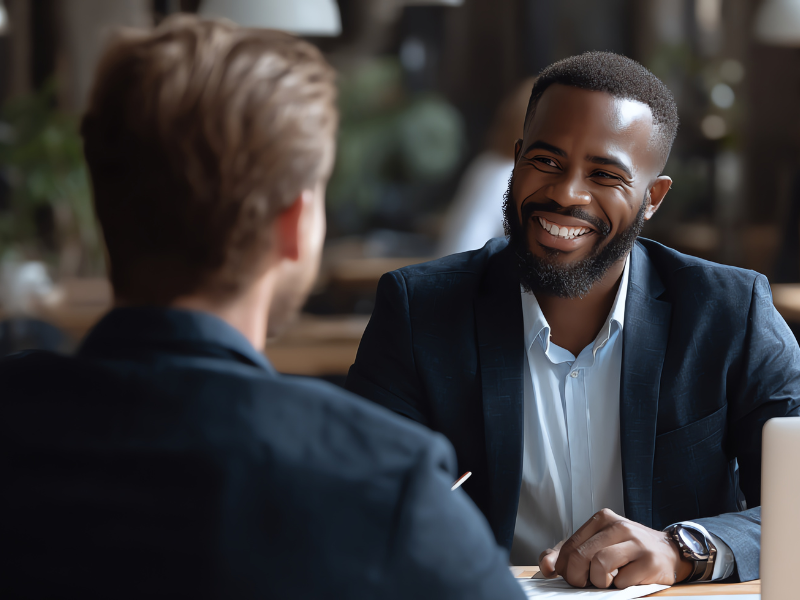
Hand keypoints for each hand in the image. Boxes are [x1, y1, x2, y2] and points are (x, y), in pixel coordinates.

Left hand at [543, 508, 693, 588]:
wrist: (668, 552)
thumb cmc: (627, 551)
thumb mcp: (597, 545)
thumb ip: (568, 554)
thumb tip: (547, 567)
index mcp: (602, 519)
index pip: (569, 545)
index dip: (564, 567)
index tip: (567, 577)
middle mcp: (618, 525)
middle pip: (581, 555)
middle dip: (577, 577)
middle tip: (585, 583)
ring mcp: (635, 541)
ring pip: (600, 565)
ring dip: (599, 582)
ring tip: (608, 581)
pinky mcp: (649, 560)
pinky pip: (622, 580)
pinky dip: (620, 586)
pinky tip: (626, 580)